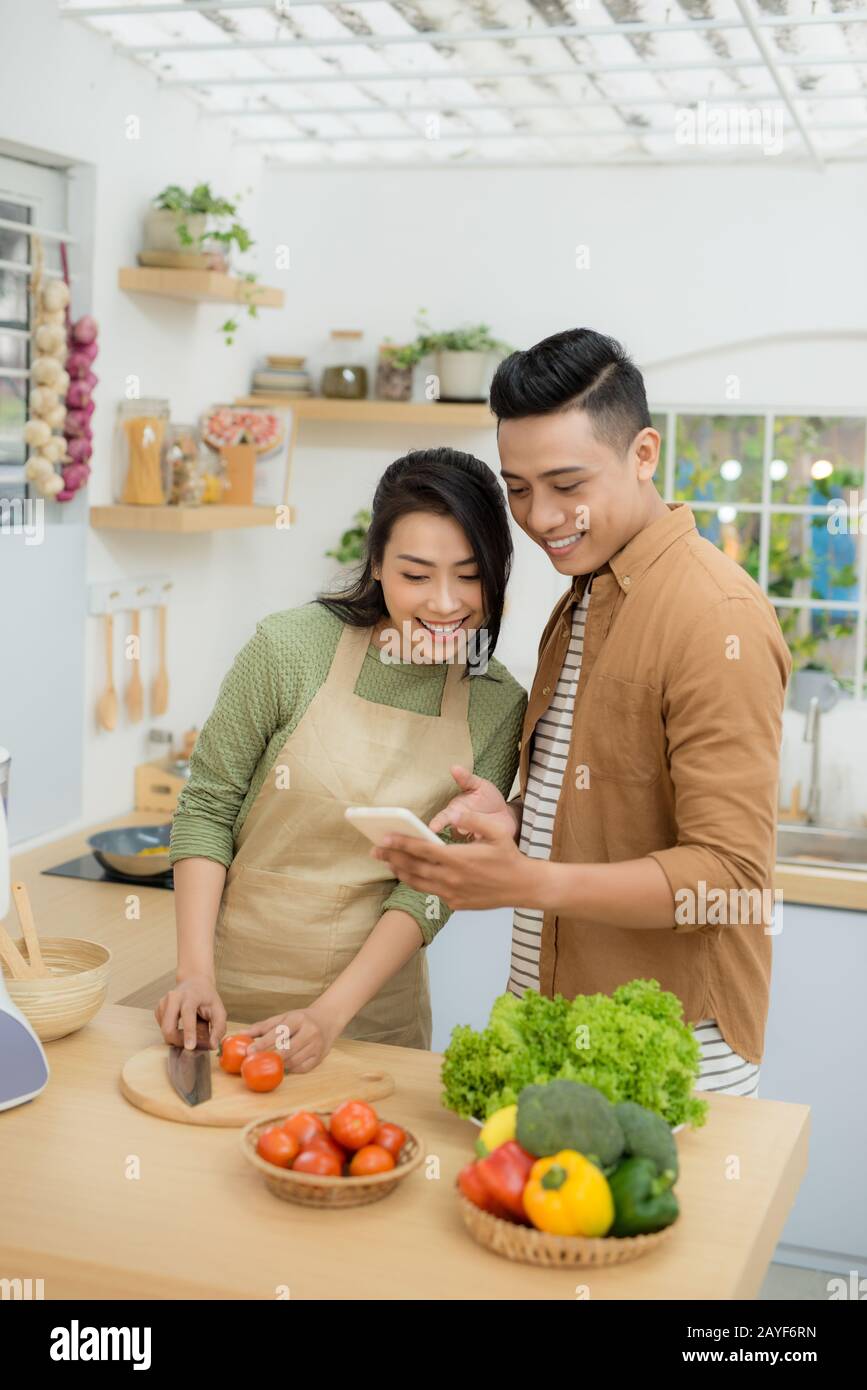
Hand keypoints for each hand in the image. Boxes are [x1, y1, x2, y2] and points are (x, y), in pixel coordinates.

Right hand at [155, 974, 225, 1050]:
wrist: (194, 982)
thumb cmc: (207, 998)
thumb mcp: (219, 1010)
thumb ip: (219, 1028)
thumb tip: (212, 1045)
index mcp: (191, 996)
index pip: (187, 1014)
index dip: (188, 1032)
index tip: (190, 1046)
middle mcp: (174, 997)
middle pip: (168, 1026)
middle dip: (178, 1041)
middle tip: (190, 1045)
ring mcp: (164, 1002)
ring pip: (164, 1030)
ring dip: (175, 1038)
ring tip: (187, 1034)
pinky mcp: (159, 1008)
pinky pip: (162, 1028)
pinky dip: (171, 1032)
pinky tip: (180, 1026)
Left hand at [244, 1004, 339, 1073]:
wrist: (327, 1019)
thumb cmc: (301, 1019)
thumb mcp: (283, 1017)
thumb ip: (262, 1027)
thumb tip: (241, 1034)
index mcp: (298, 1019)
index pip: (279, 1032)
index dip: (263, 1043)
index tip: (250, 1050)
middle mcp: (310, 1032)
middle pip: (287, 1049)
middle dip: (270, 1057)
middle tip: (256, 1062)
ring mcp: (316, 1046)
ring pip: (294, 1061)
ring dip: (279, 1064)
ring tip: (269, 1063)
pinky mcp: (320, 1057)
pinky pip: (302, 1068)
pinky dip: (291, 1069)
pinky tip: (284, 1066)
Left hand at [373, 807, 542, 910]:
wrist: (523, 887)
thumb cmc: (509, 857)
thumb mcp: (497, 832)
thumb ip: (473, 820)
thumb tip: (452, 815)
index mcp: (459, 859)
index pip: (422, 850)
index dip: (400, 843)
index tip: (384, 838)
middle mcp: (452, 878)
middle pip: (414, 867)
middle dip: (391, 857)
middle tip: (374, 850)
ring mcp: (453, 893)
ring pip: (418, 883)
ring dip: (400, 872)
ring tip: (387, 863)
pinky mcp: (455, 903)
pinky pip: (431, 892)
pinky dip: (417, 883)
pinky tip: (409, 875)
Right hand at [429, 764, 520, 841]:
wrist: (506, 815)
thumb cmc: (488, 799)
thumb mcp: (480, 786)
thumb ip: (467, 779)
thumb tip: (455, 767)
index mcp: (455, 812)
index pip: (442, 818)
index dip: (437, 823)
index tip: (432, 828)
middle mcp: (459, 826)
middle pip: (449, 833)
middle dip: (452, 833)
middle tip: (459, 832)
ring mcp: (470, 837)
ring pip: (464, 844)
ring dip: (469, 840)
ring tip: (477, 836)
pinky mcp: (482, 847)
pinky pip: (478, 851)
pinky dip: (480, 849)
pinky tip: (485, 845)